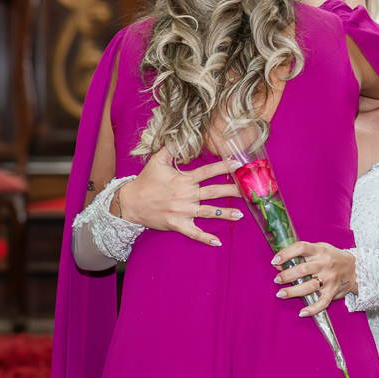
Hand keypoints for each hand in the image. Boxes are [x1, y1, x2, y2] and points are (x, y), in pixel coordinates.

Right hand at [118, 148, 242, 245]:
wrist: (129, 203)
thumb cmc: (145, 182)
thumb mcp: (156, 161)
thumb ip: (171, 148)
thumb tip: (180, 135)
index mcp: (183, 180)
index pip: (208, 171)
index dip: (224, 166)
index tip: (239, 163)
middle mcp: (185, 195)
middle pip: (214, 192)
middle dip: (233, 191)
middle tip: (248, 191)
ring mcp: (182, 211)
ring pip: (208, 212)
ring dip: (225, 214)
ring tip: (241, 214)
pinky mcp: (177, 225)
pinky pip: (194, 233)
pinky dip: (205, 238)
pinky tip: (218, 242)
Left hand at [272, 241, 357, 316]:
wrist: (355, 268)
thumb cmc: (332, 257)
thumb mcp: (320, 249)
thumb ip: (302, 254)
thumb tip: (280, 264)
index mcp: (320, 250)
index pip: (301, 248)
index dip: (286, 253)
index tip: (275, 261)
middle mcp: (325, 264)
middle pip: (303, 270)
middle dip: (286, 276)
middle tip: (277, 280)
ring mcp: (330, 278)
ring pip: (309, 287)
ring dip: (293, 292)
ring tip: (281, 294)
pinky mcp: (333, 291)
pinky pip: (322, 302)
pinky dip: (312, 309)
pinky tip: (302, 313)